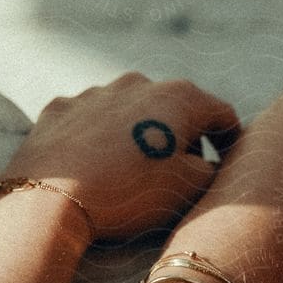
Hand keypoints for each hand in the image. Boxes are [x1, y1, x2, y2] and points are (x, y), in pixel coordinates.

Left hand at [0, 73, 240, 243]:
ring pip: (130, 111)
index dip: (230, 141)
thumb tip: (210, 164)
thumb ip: (212, 171)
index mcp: (180, 97)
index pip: (221, 114)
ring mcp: (96, 92)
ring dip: (139, 134)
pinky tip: (95, 164)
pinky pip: (91, 120)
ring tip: (133, 171)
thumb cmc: (128, 194)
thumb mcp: (188, 189)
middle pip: (175, 108)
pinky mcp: (61, 108)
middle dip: (182, 136)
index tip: (228, 162)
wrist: (51, 199)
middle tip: (181, 172)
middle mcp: (139, 83)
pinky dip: (100, 137)